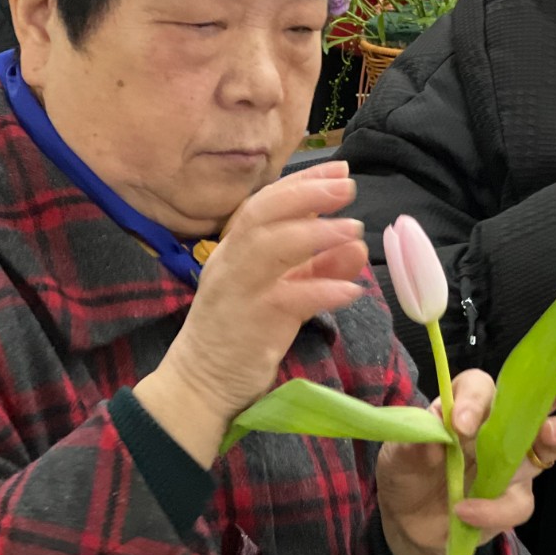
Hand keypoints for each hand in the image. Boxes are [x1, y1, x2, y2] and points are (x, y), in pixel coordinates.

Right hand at [134, 162, 367, 466]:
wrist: (200, 384)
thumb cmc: (240, 333)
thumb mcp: (282, 292)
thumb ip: (317, 267)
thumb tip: (355, 243)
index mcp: (234, 249)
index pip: (267, 202)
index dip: (304, 182)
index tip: (340, 170)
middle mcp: (231, 261)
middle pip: (265, 212)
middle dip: (308, 194)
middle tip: (348, 188)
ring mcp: (238, 290)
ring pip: (273, 246)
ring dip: (318, 234)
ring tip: (355, 231)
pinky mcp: (250, 323)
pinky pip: (289, 298)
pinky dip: (323, 289)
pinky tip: (352, 289)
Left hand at [377, 368, 555, 554]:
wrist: (409, 523)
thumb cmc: (409, 473)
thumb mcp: (398, 456)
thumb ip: (413, 444)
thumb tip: (436, 432)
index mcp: (468, 406)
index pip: (481, 387)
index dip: (476, 399)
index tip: (460, 425)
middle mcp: (499, 427)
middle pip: (540, 395)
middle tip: (551, 392)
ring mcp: (515, 461)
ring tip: (549, 436)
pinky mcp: (515, 498)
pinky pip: (520, 502)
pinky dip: (494, 509)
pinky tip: (465, 513)